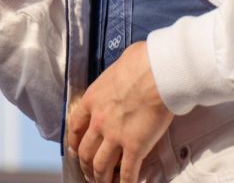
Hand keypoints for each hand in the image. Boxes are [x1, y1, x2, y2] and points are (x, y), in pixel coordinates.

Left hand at [67, 41, 173, 182]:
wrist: (158, 71)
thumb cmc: (142, 62)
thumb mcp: (118, 65)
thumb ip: (115, 78)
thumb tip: (124, 71)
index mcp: (92, 100)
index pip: (75, 127)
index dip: (75, 142)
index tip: (76, 149)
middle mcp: (99, 121)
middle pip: (86, 151)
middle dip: (86, 165)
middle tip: (90, 171)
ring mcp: (116, 136)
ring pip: (101, 166)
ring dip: (101, 178)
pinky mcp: (135, 146)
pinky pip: (127, 172)